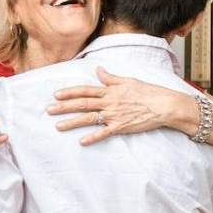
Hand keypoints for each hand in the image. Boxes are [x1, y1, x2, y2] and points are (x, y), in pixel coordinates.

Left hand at [47, 67, 188, 145]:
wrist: (164, 105)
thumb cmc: (148, 92)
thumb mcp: (128, 80)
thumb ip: (111, 77)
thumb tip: (98, 70)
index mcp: (110, 90)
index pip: (86, 90)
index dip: (70, 92)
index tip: (56, 94)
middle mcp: (109, 102)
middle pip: (82, 104)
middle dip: (64, 107)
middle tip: (48, 110)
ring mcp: (114, 115)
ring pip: (89, 119)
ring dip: (72, 122)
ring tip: (58, 126)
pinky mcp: (121, 127)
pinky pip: (104, 133)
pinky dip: (93, 138)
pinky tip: (81, 141)